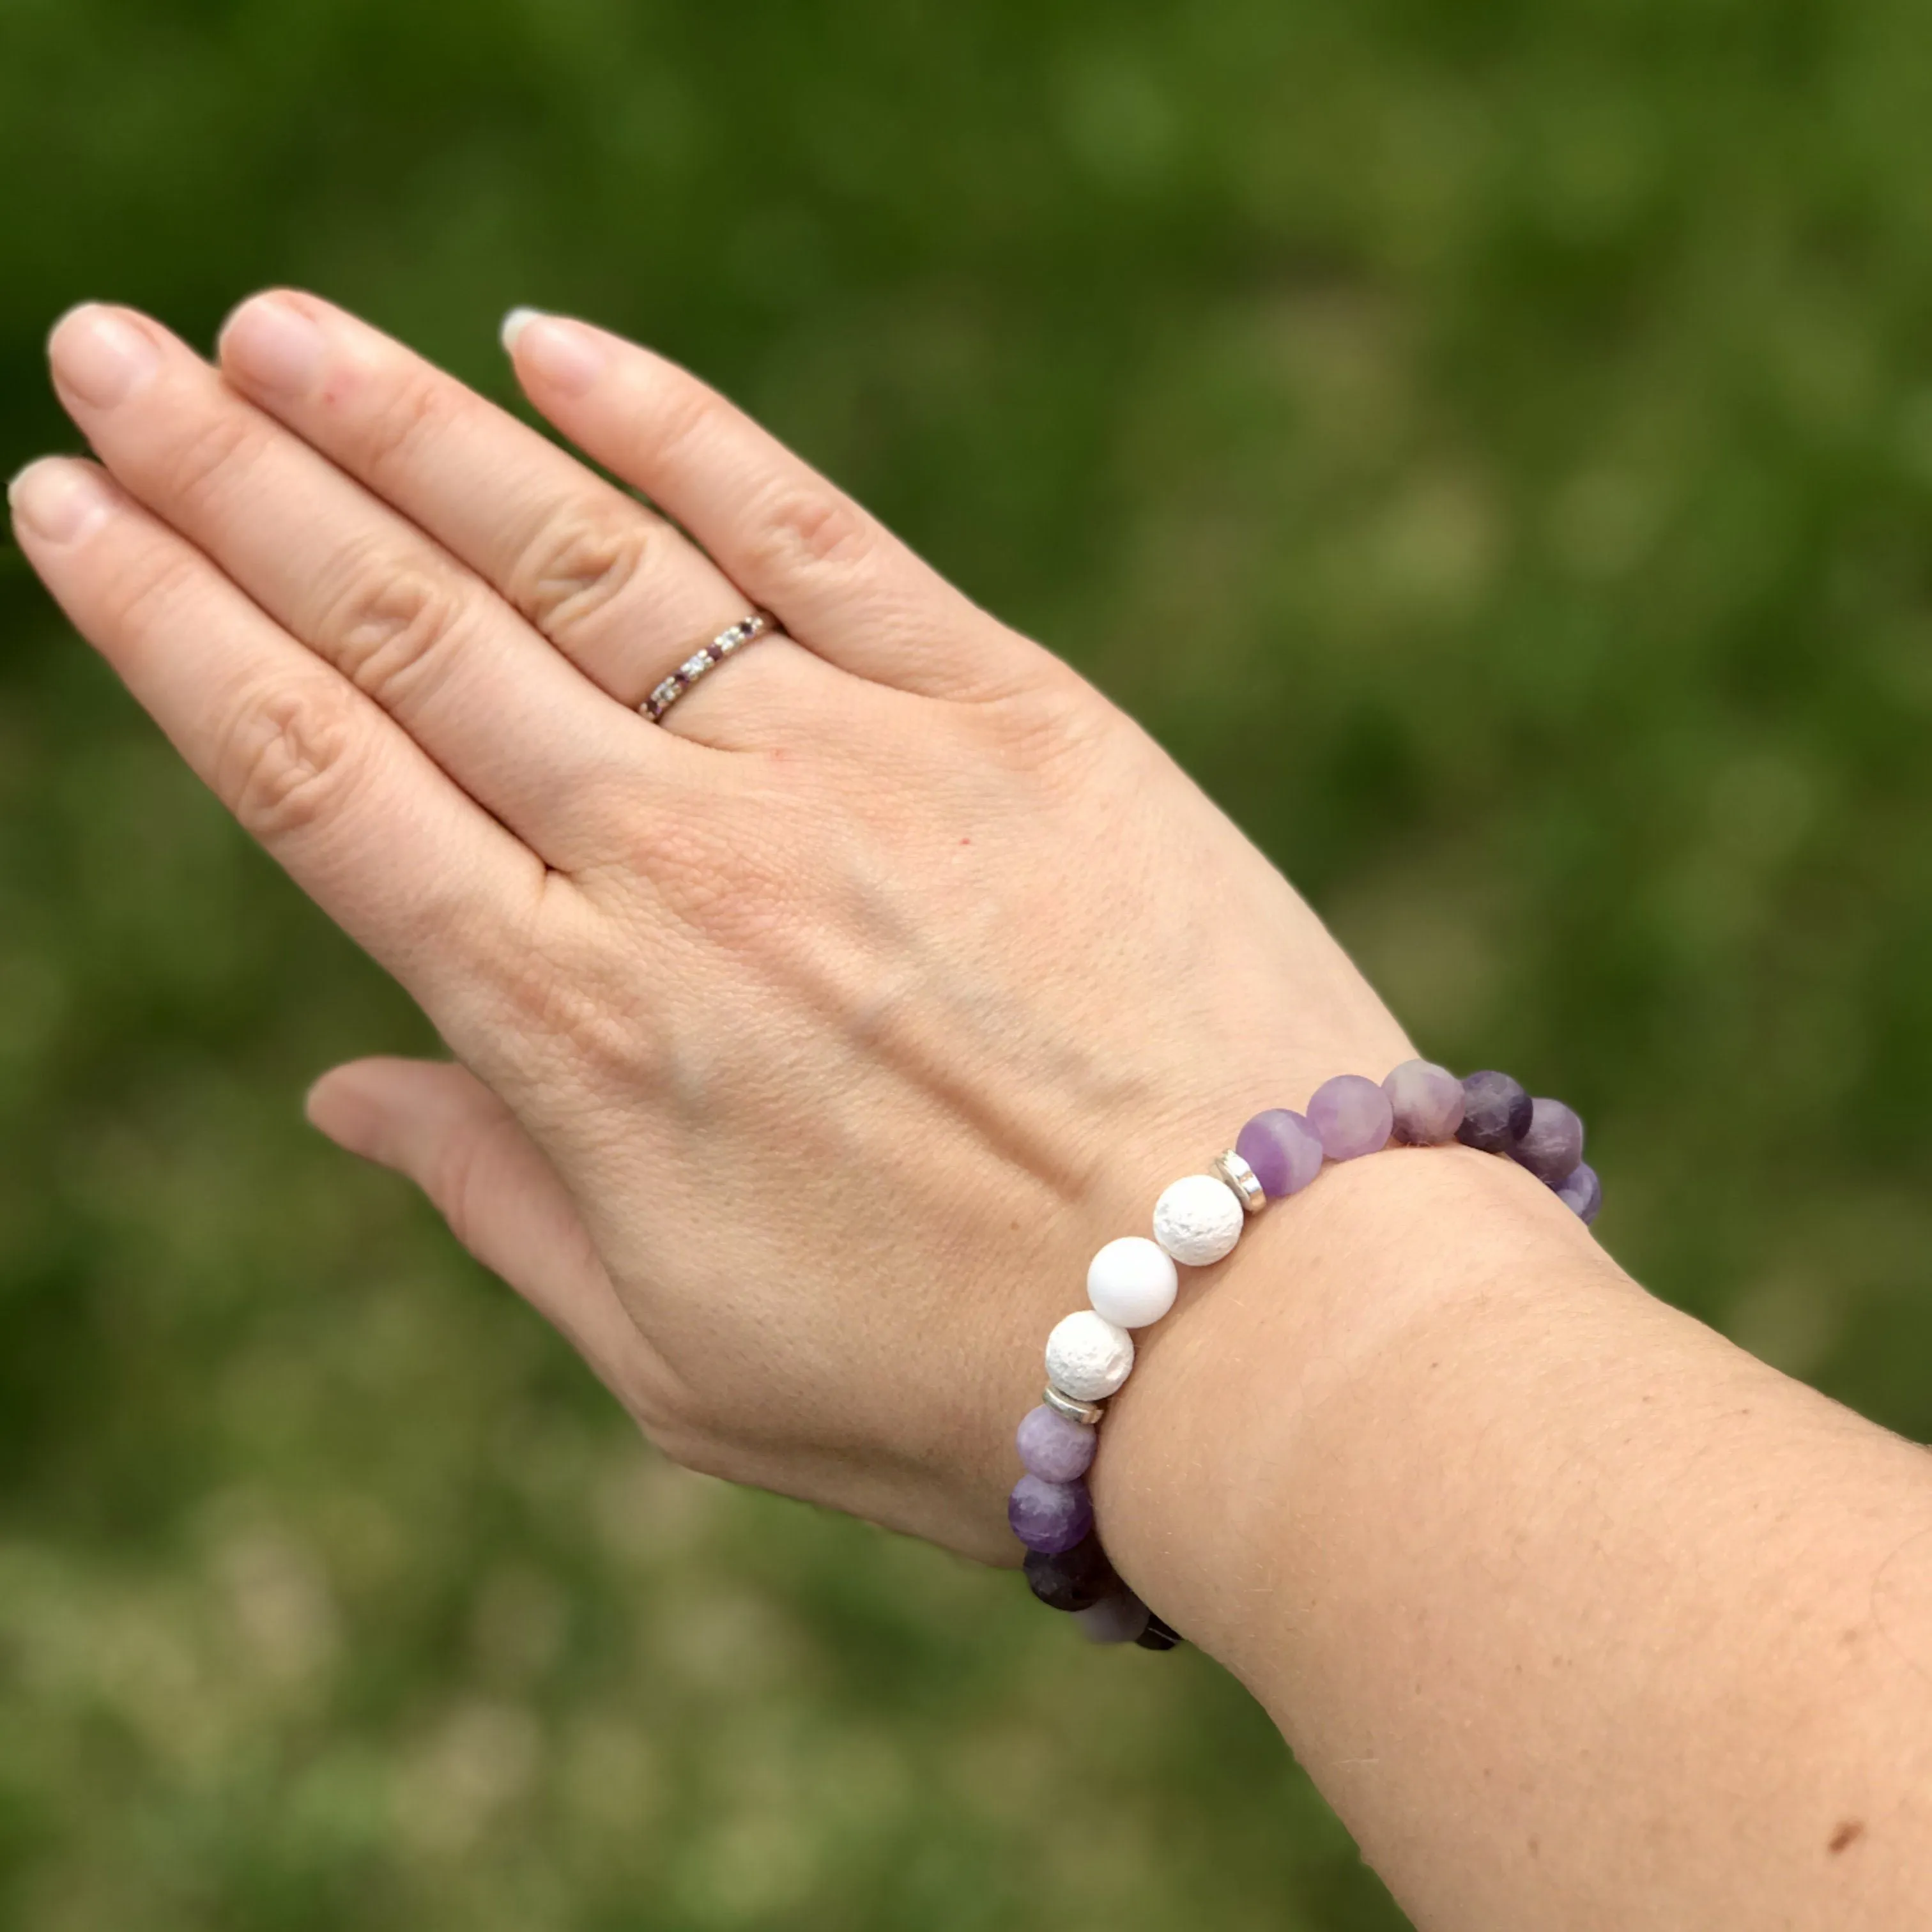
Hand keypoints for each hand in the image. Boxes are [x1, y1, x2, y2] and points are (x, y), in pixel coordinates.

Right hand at [10, 293, 1411, 1563]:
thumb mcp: (679, 1356)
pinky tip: (549, 343)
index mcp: (575, 1036)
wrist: (1265, 1329)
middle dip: (232, 479)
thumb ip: (499, 1200)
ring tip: (273, 328)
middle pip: (407, 634)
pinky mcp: (1011, 714)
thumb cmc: (963, 1382)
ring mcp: (848, 771)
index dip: (169, 628)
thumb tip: (346, 1088)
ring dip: (404, 425)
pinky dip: (674, 427)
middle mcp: (682, 870)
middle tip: (106, 345)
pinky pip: (810, 531)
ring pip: (576, 558)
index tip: (67, 507)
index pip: (314, 781)